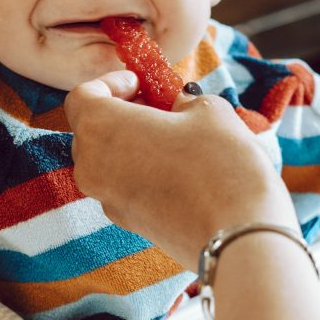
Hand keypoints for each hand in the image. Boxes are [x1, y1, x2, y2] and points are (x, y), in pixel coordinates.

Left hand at [66, 71, 297, 267]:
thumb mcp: (208, 111)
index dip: (110, 83)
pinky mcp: (128, 223)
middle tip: (160, 106)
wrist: (237, 236)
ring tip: (175, 137)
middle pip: (92, 129)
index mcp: (100, 128)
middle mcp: (92, 165)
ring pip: (107, 160)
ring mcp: (108, 199)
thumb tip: (179, 105)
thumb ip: (184, 101)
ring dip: (133, 143)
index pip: (82, 97)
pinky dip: (142, 170)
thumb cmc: (220, 163)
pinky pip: (124, 186)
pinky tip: (180, 168)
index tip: (140, 83)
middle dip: (123, 112)